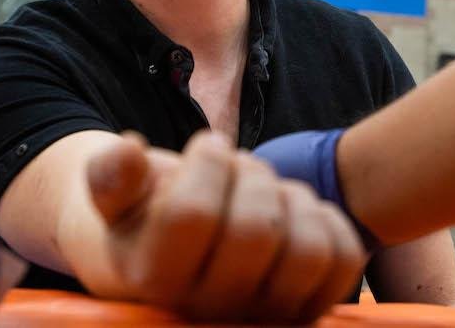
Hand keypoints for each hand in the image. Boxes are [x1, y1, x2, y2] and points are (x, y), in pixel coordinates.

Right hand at [80, 130, 365, 322]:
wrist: (175, 262)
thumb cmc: (145, 217)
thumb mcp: (116, 196)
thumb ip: (111, 175)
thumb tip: (129, 151)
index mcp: (156, 281)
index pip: (192, 215)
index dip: (208, 162)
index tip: (206, 145)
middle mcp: (211, 314)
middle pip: (255, 230)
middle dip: (250, 172)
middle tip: (236, 163)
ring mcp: (265, 318)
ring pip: (307, 250)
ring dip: (291, 197)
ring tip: (265, 188)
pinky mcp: (308, 310)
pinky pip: (342, 261)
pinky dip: (326, 220)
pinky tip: (293, 210)